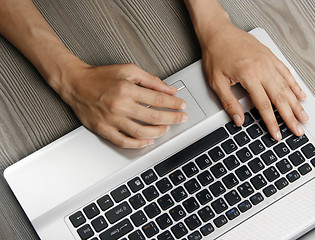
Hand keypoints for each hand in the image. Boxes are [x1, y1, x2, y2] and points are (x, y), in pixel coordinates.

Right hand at [58, 62, 186, 147]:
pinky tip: (148, 141)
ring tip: (166, 129)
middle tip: (181, 118)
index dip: (173, 103)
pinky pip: (124, 142)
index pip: (158, 99)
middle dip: (172, 118)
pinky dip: (138, 144)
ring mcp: (111, 120)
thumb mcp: (128, 70)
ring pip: (141, 132)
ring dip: (158, 132)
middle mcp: (120, 105)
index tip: (181, 105)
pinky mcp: (103, 130)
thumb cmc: (101, 76)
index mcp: (127, 89)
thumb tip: (169, 89)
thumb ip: (150, 80)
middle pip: (153, 117)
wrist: (75, 84)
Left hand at [198, 19, 307, 140]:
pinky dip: (295, 85)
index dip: (272, 123)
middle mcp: (262, 69)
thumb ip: (229, 102)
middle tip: (298, 130)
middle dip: (290, 117)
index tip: (277, 134)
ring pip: (286, 86)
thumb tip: (238, 119)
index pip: (264, 106)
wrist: (218, 32)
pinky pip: (286, 72)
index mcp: (249, 76)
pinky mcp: (270, 56)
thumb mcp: (216, 81)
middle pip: (280, 98)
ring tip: (304, 117)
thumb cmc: (216, 53)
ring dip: (296, 104)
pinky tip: (300, 94)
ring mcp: (268, 62)